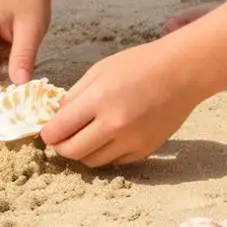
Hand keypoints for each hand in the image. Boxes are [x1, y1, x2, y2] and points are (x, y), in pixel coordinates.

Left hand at [38, 37, 201, 166]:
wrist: (180, 73)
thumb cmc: (138, 65)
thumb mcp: (99, 71)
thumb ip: (75, 96)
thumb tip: (56, 118)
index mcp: (99, 99)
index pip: (60, 129)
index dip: (47, 134)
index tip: (45, 132)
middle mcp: (114, 125)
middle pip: (73, 152)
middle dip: (61, 147)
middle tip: (59, 139)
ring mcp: (132, 141)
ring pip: (93, 162)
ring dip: (82, 153)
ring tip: (81, 139)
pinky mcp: (146, 151)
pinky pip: (115, 162)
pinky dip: (105, 154)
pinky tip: (105, 140)